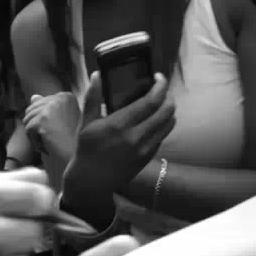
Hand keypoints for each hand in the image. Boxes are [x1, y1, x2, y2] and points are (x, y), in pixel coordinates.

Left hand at [23, 91, 81, 162]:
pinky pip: (28, 130)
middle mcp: (59, 98)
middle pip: (31, 110)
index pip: (39, 103)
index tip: (59, 130)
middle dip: (38, 127)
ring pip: (27, 119)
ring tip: (52, 141)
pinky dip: (35, 142)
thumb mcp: (60, 120)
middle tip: (55, 137)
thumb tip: (33, 97)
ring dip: (36, 135)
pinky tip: (49, 145)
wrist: (76, 157)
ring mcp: (51, 107)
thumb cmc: (71, 142)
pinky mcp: (43, 119)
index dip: (44, 121)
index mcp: (66, 96)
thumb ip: (46, 106)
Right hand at [64, 72, 174, 197]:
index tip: (159, 77)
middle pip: (166, 111)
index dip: (160, 86)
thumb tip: (96, 75)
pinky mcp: (148, 157)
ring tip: (161, 105)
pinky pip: (162, 137)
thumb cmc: (87, 148)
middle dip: (168, 97)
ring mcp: (144, 148)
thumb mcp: (86, 122)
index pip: (151, 101)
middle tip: (162, 90)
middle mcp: (136, 136)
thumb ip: (92, 97)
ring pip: (169, 124)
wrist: (91, 180)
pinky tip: (154, 122)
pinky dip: (163, 126)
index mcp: (119, 124)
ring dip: (169, 111)